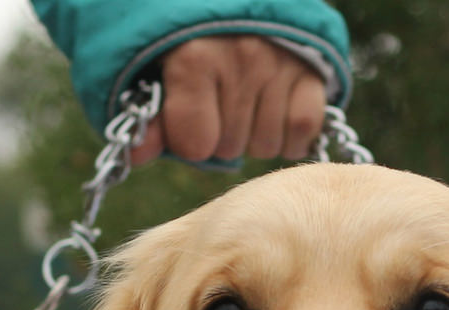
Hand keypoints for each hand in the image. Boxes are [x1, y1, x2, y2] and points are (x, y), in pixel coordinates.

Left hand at [135, 36, 326, 163]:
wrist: (241, 1)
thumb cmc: (192, 39)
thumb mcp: (160, 68)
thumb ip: (150, 114)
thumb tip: (137, 156)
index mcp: (194, 58)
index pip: (194, 145)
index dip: (188, 139)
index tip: (188, 118)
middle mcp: (240, 59)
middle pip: (229, 148)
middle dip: (221, 135)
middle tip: (219, 105)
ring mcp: (279, 66)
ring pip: (266, 145)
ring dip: (254, 136)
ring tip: (247, 104)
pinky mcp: (312, 73)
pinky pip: (301, 132)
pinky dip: (290, 135)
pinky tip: (276, 115)